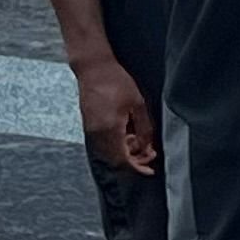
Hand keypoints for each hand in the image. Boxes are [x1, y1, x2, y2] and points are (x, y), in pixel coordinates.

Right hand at [71, 52, 157, 173]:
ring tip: (141, 142)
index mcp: (110, 130)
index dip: (137, 169)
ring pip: (109, 153)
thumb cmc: (116, 81)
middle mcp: (98, 134)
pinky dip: (117, 145)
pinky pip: (104, 144)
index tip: (149, 171)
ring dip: (126, 153)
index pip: (123, 160)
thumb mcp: (138, 104)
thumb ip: (144, 128)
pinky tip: (128, 134)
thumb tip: (147, 147)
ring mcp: (91, 130)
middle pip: (116, 160)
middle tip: (150, 153)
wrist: (93, 67)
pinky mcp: (89, 125)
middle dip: (134, 161)